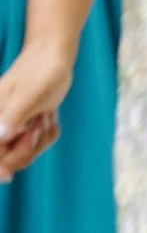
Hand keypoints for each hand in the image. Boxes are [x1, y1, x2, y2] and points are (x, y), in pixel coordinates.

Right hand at [0, 49, 68, 179]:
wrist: (54, 56)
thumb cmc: (42, 71)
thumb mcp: (30, 94)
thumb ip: (13, 115)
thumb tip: (0, 135)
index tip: (8, 176)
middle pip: (5, 159)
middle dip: (26, 149)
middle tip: (37, 126)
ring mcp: (10, 128)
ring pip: (22, 155)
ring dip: (39, 141)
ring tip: (44, 118)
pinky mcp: (24, 129)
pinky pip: (35, 146)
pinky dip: (46, 136)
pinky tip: (49, 118)